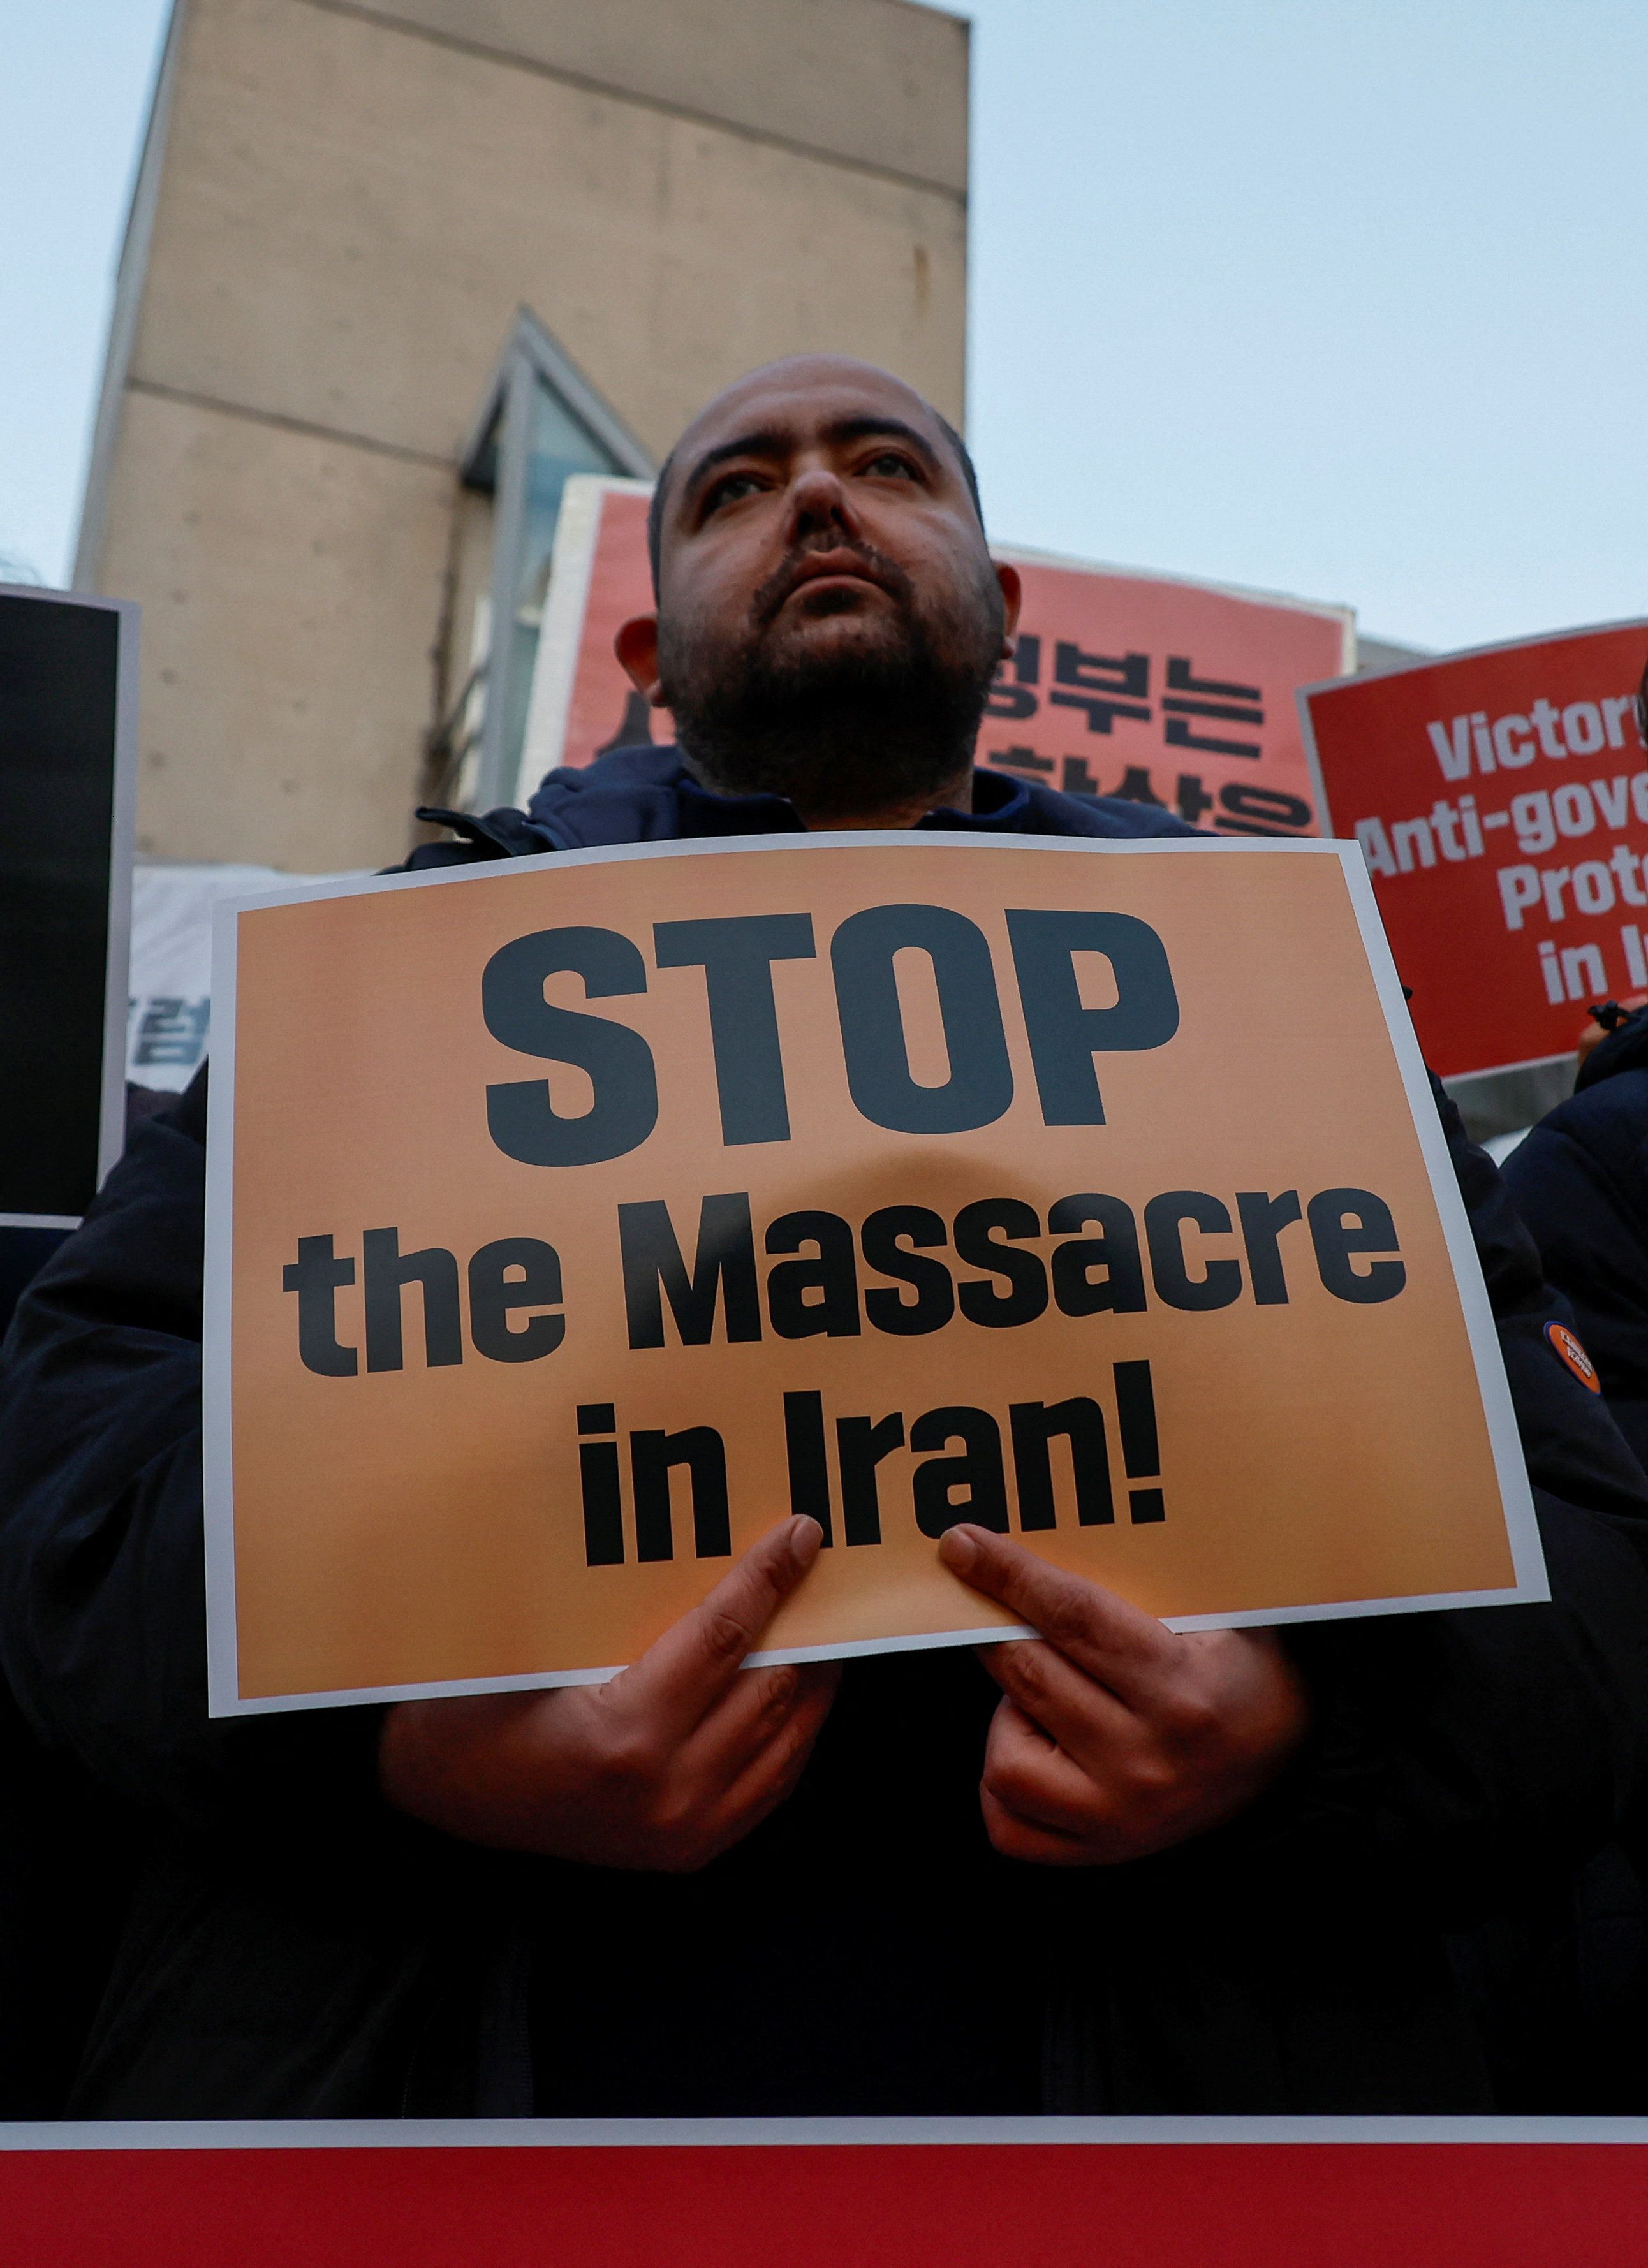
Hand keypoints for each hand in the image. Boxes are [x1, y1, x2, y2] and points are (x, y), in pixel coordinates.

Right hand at [379, 1516, 837, 1871]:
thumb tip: (705, 1542)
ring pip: (786, 1736)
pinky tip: (797, 1687)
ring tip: (820, 1621)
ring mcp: (684, 1831)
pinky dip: (793, 1730)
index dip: (767, 1577)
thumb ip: (626, 1605)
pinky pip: (772, 1782)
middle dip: (801, 1621)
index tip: (799, 1534)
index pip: (725, 1636)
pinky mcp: (690, 1851)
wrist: (443, 1796)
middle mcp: (667, 1791)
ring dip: (810, 1675)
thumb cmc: (481, 1707)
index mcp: (626, 1734)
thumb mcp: (543, 1644)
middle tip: (819, 1570)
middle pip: (770, 1686)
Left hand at [937, 1524, 1308, 1865]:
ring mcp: (1120, 1816)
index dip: (1009, 1574)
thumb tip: (1029, 1545)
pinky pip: (1007, 1821)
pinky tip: (1038, 1745)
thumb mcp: (1211, 1610)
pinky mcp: (1100, 1850)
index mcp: (1181, 1690)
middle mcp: (1148, 1761)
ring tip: (1047, 1696)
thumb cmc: (1235, 1666)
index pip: (1072, 1618)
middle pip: (1029, 1673)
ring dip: (1010, 1712)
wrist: (1286, 1758)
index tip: (961, 1545)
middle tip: (1003, 1611)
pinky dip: (1005, 1780)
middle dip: (999, 1631)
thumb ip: (1132, 1582)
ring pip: (1004, 1754)